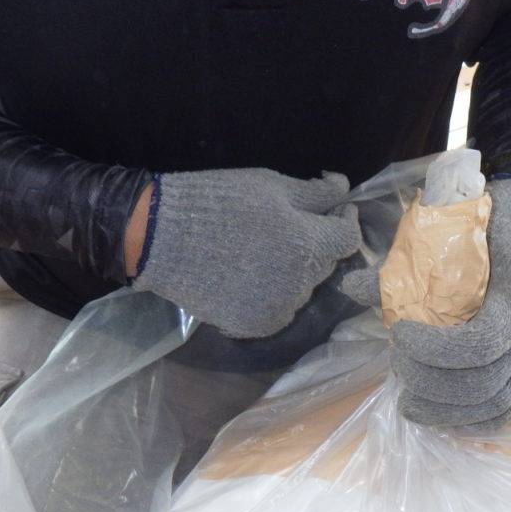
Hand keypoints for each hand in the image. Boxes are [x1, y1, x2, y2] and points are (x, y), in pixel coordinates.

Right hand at [129, 168, 360, 337]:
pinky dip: (273, 296)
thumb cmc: (219, 202)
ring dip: (294, 273)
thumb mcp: (271, 186)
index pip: (348, 239)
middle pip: (325, 265)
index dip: (345, 221)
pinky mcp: (254, 325)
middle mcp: (300, 283)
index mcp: (308, 245)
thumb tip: (344, 189)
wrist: (161, 238)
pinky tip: (251, 277)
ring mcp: (277, 308)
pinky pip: (279, 311)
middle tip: (290, 227)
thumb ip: (316, 193)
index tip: (335, 211)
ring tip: (264, 253)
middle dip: (316, 244)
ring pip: (302, 290)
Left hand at [342, 178, 510, 427]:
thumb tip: (350, 286)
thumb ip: (398, 268)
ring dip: (445, 411)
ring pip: (494, 402)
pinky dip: (472, 421)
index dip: (436, 350)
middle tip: (398, 368)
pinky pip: (504, 408)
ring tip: (408, 404)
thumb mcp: (442, 236)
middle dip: (433, 383)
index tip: (400, 334)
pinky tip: (439, 416)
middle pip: (484, 381)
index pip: (481, 343)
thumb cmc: (476, 229)